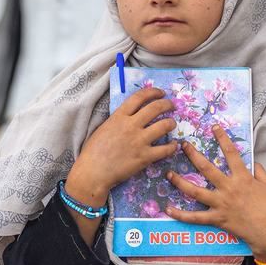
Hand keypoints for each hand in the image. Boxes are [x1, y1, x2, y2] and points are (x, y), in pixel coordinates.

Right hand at [65, 87, 177, 207]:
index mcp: (119, 116)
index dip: (153, 92)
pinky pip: (165, 149)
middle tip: (172, 105)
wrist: (93, 172)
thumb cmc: (93, 152)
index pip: (139, 97)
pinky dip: (172, 146)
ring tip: (172, 124)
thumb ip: (117, 121)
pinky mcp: (145, 157)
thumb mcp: (103, 128)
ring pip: (164, 125)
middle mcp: (131, 126)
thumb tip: (128, 117)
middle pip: (156, 108)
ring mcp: (139, 141)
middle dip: (168, 104)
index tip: (160, 93)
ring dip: (171, 123)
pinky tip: (173, 145)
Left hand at [164, 125, 265, 259]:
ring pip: (195, 191)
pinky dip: (181, 215)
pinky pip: (195, 217)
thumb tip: (252, 163)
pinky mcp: (217, 219)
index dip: (222, 138)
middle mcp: (229, 188)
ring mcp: (221, 204)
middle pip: (207, 168)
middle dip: (193, 155)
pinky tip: (169, 210)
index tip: (214, 127)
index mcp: (243, 178)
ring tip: (168, 174)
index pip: (231, 153)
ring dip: (180, 182)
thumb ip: (259, 171)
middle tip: (183, 145)